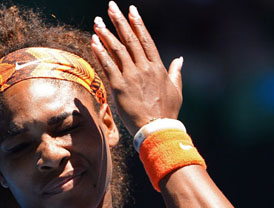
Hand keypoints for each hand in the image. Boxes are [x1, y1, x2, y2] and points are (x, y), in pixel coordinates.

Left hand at [91, 1, 182, 135]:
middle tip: (111, 6)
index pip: (146, 39)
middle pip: (130, 39)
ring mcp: (132, 76)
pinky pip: (108, 65)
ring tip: (97, 21)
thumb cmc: (167, 112)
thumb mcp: (176, 90)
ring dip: (106, 34)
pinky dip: (100, 52)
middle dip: (119, 21)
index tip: (131, 10)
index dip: (137, 23)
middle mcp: (144, 67)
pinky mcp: (119, 86)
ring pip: (117, 49)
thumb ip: (176, 72)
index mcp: (157, 67)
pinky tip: (93, 41)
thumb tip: (179, 59)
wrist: (158, 128)